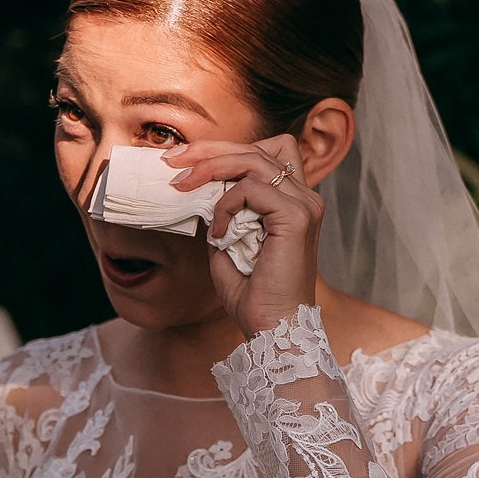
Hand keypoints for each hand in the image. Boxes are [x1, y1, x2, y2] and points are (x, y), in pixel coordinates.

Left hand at [166, 134, 321, 336]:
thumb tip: (197, 187)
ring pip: (254, 159)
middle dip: (210, 149)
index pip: (266, 152)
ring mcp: (304, 205)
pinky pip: (252, 189)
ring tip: (184, 187)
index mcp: (293, 201)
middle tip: (173, 162)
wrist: (271, 329)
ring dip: (212, 167)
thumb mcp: (228, 242)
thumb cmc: (253, 295)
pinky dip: (226, 204)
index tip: (186, 162)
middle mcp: (305, 197)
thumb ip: (221, 211)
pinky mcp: (296, 217)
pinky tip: (218, 232)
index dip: (228, 149)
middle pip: (259, 147)